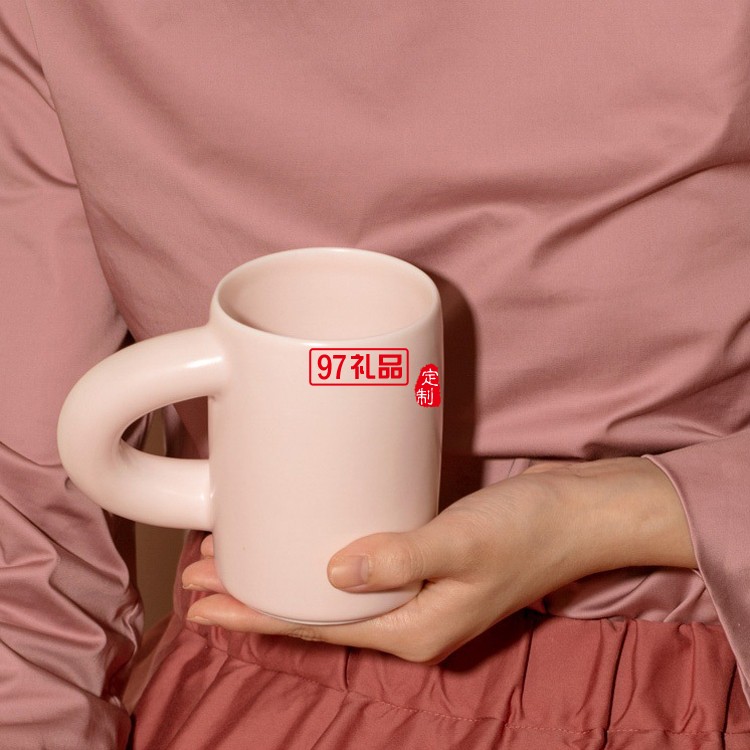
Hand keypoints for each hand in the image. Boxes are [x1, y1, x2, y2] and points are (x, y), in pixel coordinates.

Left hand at [182, 457, 695, 661]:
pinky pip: (357, 566)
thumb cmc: (530, 531)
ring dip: (283, 574)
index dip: (254, 616)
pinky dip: (319, 556)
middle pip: (313, 612)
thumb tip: (330, 572)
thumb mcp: (463, 544)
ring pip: (330, 590)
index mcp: (412, 629)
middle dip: (254, 597)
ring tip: (235, 559)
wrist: (581, 512)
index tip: (198, 603)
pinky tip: (302, 538)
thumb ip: (399, 557)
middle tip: (198, 576)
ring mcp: (416, 589)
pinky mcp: (423, 559)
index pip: (314, 628)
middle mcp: (408, 617)